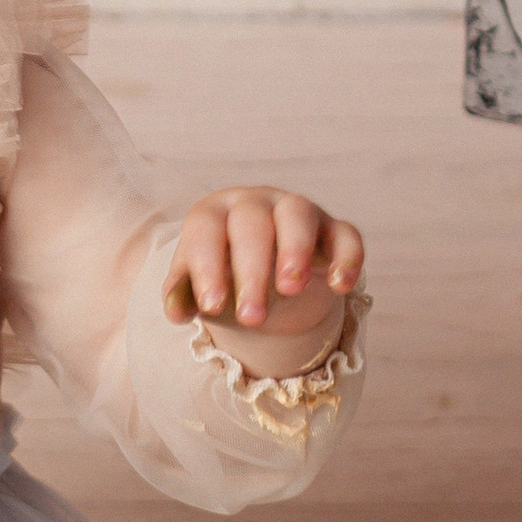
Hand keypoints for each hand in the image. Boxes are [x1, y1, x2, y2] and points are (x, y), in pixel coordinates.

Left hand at [165, 188, 363, 339]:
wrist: (263, 271)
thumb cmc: (223, 274)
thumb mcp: (199, 285)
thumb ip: (184, 295)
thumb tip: (175, 311)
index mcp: (214, 213)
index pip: (206, 230)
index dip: (208, 267)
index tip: (213, 306)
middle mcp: (254, 204)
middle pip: (252, 223)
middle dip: (252, 272)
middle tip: (252, 318)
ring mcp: (296, 210)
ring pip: (298, 213)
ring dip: (295, 249)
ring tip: (290, 287)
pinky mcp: (333, 229)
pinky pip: (345, 234)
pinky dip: (346, 257)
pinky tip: (339, 286)